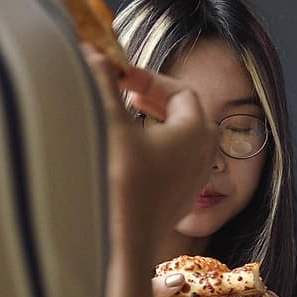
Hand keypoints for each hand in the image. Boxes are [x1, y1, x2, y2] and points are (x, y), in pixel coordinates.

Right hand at [88, 52, 211, 241]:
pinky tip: (127, 157)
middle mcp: (202, 158)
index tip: (120, 76)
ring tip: (128, 122)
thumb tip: (93, 52)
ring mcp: (192, 184)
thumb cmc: (118, 181)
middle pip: (191, 116)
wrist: (120, 244)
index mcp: (196, 132)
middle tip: (128, 93)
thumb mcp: (108, 123)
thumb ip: (102, 83)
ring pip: (186, 144)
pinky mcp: (176, 205)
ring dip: (161, 127)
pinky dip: (158, 154)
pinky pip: (177, 169)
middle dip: (160, 101)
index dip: (151, 78)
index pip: (182, 92)